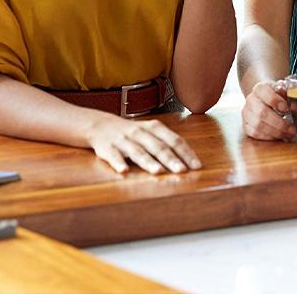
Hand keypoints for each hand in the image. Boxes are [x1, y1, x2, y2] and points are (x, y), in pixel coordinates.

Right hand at [86, 113, 200, 174]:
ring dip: (148, 162)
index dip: (186, 153)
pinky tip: (124, 171)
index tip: (196, 165)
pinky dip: (119, 163)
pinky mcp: (107, 148)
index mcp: (154, 127)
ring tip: (158, 171)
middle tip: (181, 171)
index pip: (174, 140)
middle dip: (171, 159)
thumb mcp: (151, 131)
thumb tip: (188, 158)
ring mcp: (124, 140)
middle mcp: (140, 132)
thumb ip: (167, 142)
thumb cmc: (132, 132)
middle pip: (158, 146)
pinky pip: (114, 156)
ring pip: (138, 151)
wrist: (101, 125)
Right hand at [241, 81, 296, 140]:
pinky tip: (278, 136)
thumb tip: (294, 107)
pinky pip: (255, 133)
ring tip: (288, 134)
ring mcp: (246, 113)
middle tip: (292, 129)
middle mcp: (251, 100)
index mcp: (260, 88)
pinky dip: (269, 137)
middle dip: (280, 123)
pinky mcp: (246, 125)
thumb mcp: (283, 91)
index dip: (275, 101)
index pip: (264, 92)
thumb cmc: (276, 96)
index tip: (286, 108)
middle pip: (262, 112)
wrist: (264, 99)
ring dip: (276, 132)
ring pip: (258, 125)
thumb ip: (289, 96)